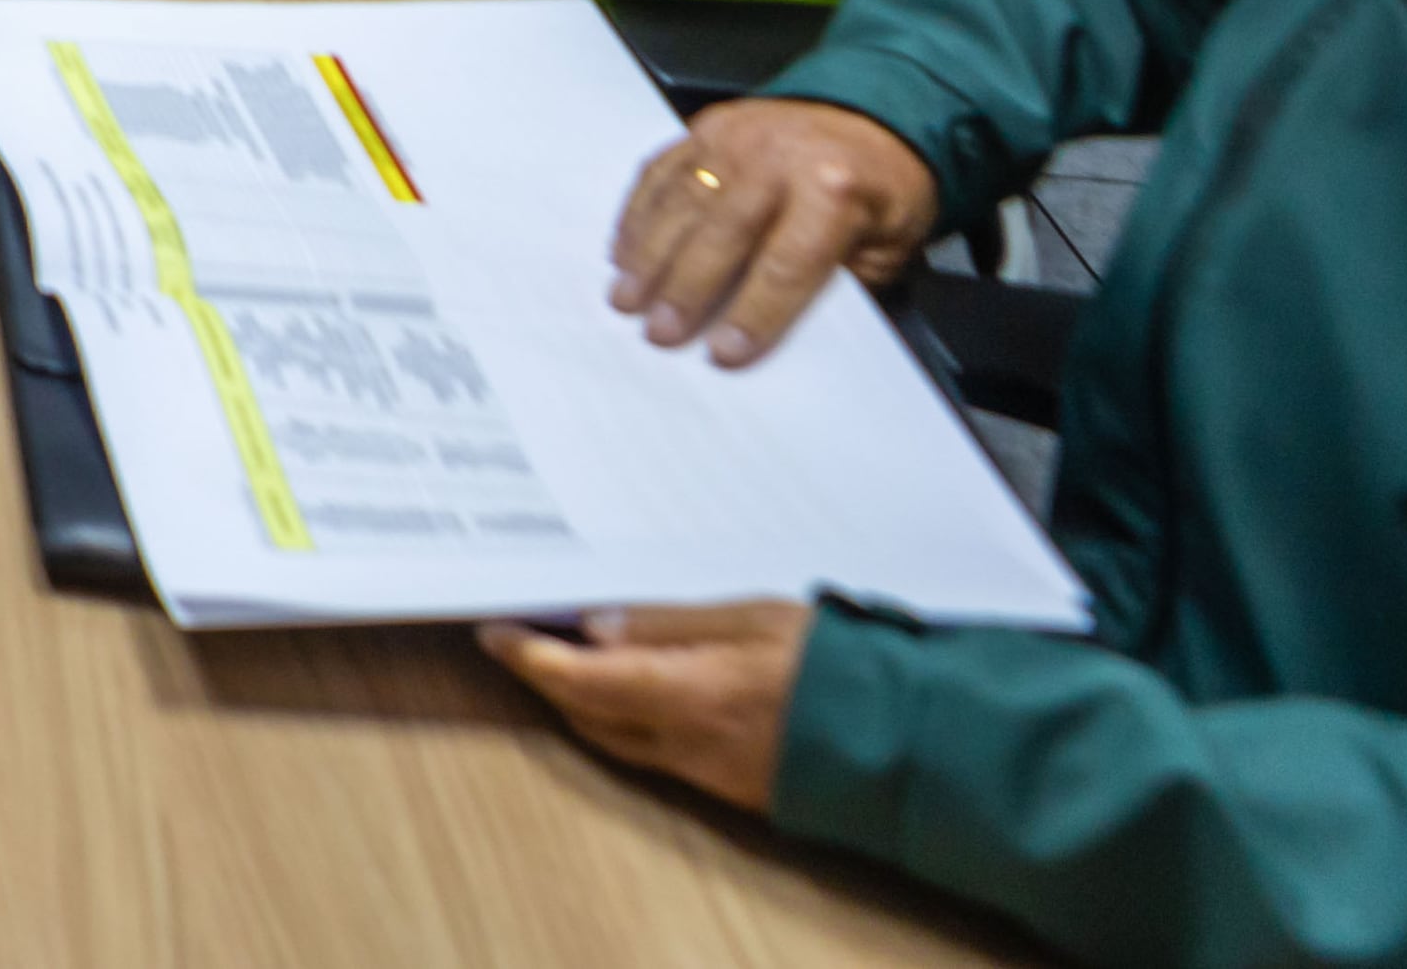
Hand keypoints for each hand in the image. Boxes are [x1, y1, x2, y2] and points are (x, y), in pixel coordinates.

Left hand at [478, 603, 812, 815]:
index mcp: (688, 693)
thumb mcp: (753, 617)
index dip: (529, 658)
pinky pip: (657, 756)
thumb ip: (670, 623)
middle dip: (548, 680)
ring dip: (584, 704)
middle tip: (521, 638)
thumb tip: (597, 627)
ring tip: (563, 660)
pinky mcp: (732, 789)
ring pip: (619, 740)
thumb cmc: (839, 663)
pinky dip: (627, 723)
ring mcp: (709, 773)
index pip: (581, 679)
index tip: (493, 633)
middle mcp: (687, 744)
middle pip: (589, 715)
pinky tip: (629, 695)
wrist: (913, 740)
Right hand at [607, 99, 943, 366]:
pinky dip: (638, 214)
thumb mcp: (889, 245)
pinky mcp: (707, 127)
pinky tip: (624, 250)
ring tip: (626, 298)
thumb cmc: (882, 187)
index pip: (787, 264)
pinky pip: (660, 171)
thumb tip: (787, 328)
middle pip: (721, 233)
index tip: (724, 354)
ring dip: (647, 255)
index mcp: (834, 189)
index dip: (754, 314)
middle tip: (658, 332)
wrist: (874, 112)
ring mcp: (735, 137)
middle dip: (684, 288)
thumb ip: (839, 282)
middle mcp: (777, 158)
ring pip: (679, 201)